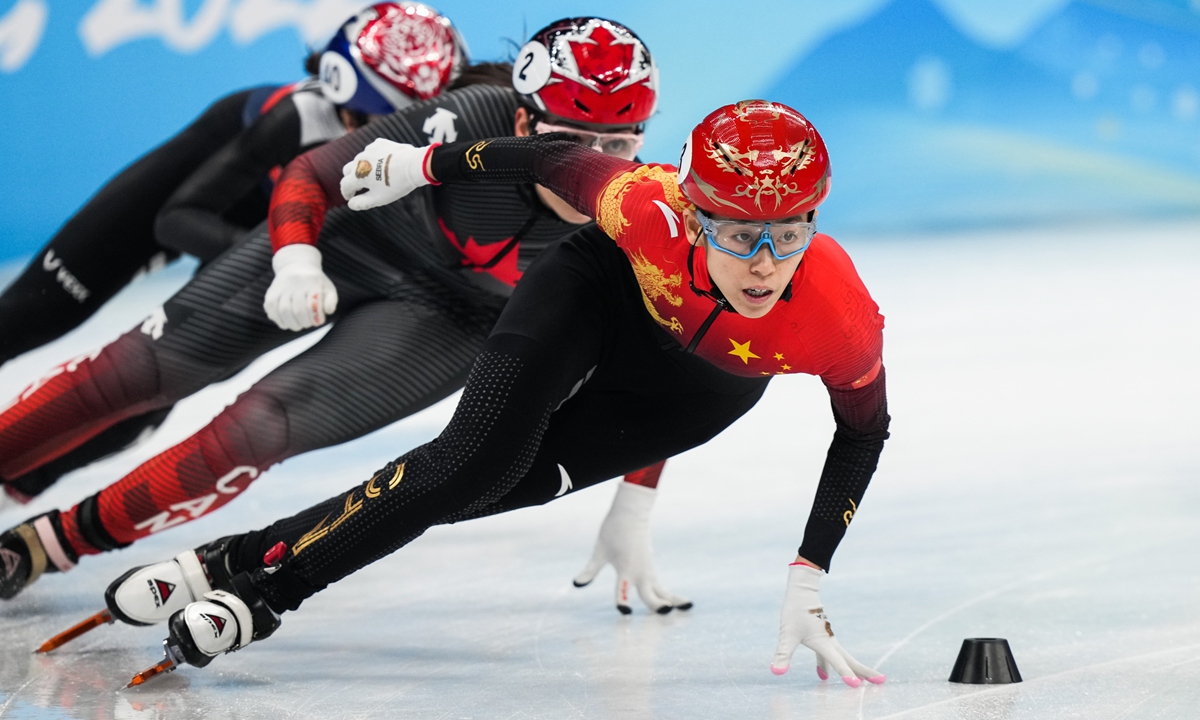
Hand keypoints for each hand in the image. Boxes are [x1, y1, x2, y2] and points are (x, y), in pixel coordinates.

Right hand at [263, 244, 337, 330]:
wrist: (295, 265)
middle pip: (298, 310)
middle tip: (309, 323)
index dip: (316, 317)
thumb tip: (328, 311)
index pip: (313, 305)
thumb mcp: (328, 288)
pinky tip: (287, 322)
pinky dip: (280, 321)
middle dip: (306, 322)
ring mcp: (280, 289)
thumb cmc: (315, 283)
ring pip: (284, 312)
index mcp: (311, 282)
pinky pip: (272, 312)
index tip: (320, 320)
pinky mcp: (270, 294)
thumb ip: (331, 301)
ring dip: (293, 324)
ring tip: (299, 325)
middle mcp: (294, 283)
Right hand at [340, 139, 434, 210]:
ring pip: (360, 159)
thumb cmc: (396, 184)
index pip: (345, 185)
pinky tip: (384, 163)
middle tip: (360, 186)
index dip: (346, 193)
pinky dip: (374, 157)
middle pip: (348, 170)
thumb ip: (362, 203)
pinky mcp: (379, 143)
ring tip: (376, 175)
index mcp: (357, 175)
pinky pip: (372, 151)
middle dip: (352, 178)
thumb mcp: (379, 199)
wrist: (413, 165)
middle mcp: (359, 160)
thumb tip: (351, 204)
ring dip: (364, 167)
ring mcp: (369, 150)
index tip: (350, 197)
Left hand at [573, 481, 691, 613]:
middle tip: (666, 612)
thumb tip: (576, 584)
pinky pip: (660, 585)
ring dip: (673, 599)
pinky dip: (668, 594)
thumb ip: (590, 570)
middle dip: (658, 604)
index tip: (625, 613)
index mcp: (625, 569)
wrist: (630, 513)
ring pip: (662, 590)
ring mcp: (648, 570)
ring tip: (688, 607)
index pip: (623, 591)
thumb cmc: (613, 532)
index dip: (623, 603)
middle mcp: (640, 572)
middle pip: (651, 593)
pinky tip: (675, 603)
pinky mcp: (650, 567)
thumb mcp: (599, 552)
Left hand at [770, 563, 884, 686]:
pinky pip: (831, 655)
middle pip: (850, 660)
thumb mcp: (787, 634)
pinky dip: (833, 665)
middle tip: (881, 681)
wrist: (802, 592)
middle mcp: (830, 642)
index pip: (838, 662)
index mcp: (824, 642)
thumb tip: (776, 672)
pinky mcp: (822, 637)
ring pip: (844, 658)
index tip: (856, 686)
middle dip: (865, 672)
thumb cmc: (795, 611)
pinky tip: (822, 674)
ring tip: (862, 683)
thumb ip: (783, 654)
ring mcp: (828, 639)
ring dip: (853, 669)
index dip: (846, 674)